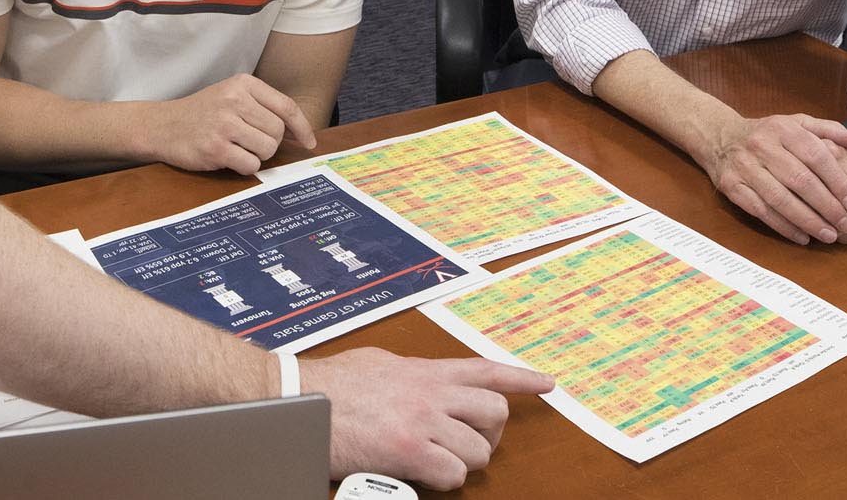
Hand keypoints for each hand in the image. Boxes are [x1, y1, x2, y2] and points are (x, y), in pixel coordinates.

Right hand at [147, 74, 317, 173]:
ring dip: (257, 155)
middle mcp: (234, 100)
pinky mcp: (215, 148)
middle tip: (249, 141)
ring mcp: (223, 124)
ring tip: (237, 147)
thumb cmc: (203, 113)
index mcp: (242, 84)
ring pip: (267, 149)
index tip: (309, 142)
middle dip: (269, 142)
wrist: (163, 125)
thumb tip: (301, 133)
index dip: (302, 127)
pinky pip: (251, 165)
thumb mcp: (231, 95)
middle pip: (278, 131)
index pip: (286, 106)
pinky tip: (228, 157)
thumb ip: (263, 107)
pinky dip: (244, 166)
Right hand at [304, 349, 553, 488]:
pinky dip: (443, 480)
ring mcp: (422, 422)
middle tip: (469, 444)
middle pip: (494, 413)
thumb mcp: (378, 365)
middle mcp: (430, 393)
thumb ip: (409, 374)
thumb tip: (422, 382)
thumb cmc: (330, 386)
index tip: (547, 384)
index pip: (484, 370)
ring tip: (434, 460)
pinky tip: (421, 473)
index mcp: (423, 371)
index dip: (520, 379)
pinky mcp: (409, 452)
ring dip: (462, 461)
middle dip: (489, 434)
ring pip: (478, 451)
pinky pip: (452, 474)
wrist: (299, 399)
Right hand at [700, 113, 846, 244]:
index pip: (816, 156)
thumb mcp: (797, 123)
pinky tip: (802, 237)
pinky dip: (783, 226)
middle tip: (846, 225)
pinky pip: (760, 211)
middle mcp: (761, 145)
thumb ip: (830, 132)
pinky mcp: (731, 185)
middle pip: (800, 180)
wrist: (719, 137)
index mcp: (782, 128)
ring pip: (780, 199)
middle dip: (827, 206)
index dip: (838, 182)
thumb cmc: (767, 134)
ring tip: (829, 235)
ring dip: (808, 221)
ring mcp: (744, 166)